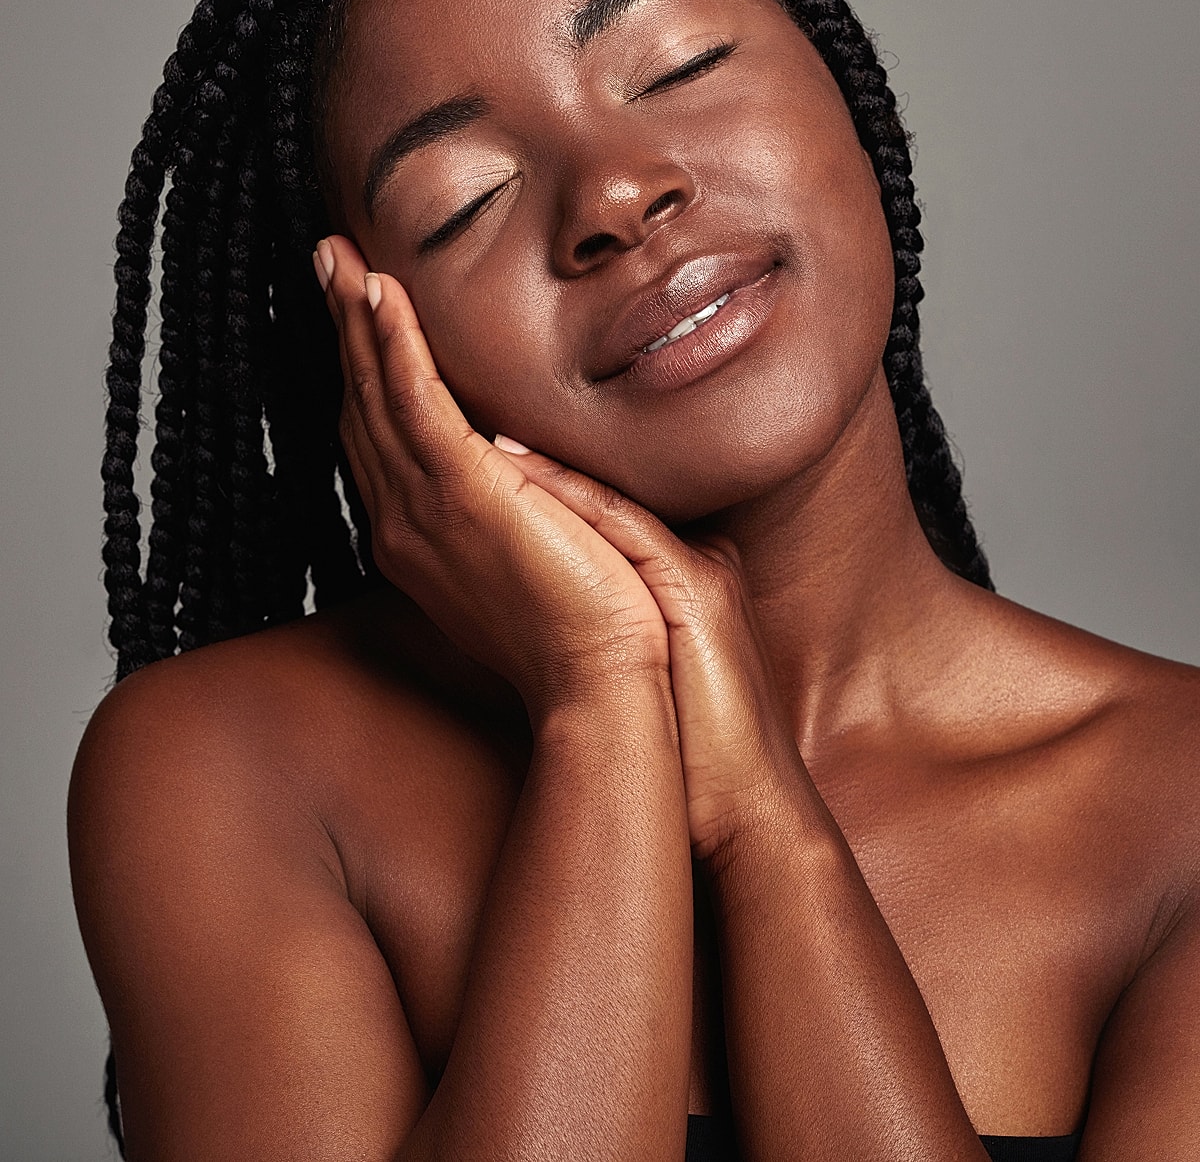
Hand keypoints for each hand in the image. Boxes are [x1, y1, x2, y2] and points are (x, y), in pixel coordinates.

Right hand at [315, 236, 670, 726]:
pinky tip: (378, 295)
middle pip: (362, 406)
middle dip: (343, 331)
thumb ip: (518, 501)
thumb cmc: (586, 624)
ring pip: (375, 396)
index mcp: (422, 536)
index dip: (364, 370)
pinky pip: (414, 403)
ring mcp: (425, 510)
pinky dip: (392, 345)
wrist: (602, 682)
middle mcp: (405, 522)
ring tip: (338, 258)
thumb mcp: (539, 548)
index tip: (357, 311)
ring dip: (356, 321)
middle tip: (328, 262)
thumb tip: (523, 460)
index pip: (381, 435)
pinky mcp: (463, 496)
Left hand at [490, 440, 806, 862]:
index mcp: (679, 572)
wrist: (750, 806)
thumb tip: (545, 604)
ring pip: (603, 490)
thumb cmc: (689, 750)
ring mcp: (696, 568)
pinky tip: (511, 465)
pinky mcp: (695, 591)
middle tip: (458, 411)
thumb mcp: (645, 670)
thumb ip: (613, 626)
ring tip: (470, 419)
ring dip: (533, 453)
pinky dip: (567, 493)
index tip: (471, 442)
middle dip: (526, 448)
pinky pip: (623, 526)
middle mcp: (689, 556)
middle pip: (597, 485)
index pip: (597, 504)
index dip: (537, 470)